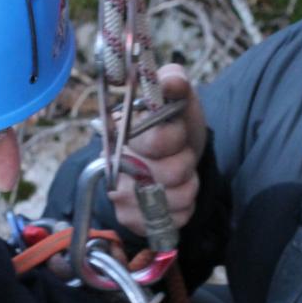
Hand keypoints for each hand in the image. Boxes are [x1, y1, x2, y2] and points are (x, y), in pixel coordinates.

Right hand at [108, 64, 206, 234]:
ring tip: (178, 173)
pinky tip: (173, 193)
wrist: (172, 157)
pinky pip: (176, 219)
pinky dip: (185, 207)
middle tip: (179, 153)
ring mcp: (121, 197)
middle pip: (170, 173)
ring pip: (177, 198)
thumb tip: (172, 81)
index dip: (176, 136)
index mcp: (120, 132)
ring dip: (188, 184)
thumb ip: (174, 81)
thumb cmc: (173, 125)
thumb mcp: (177, 97)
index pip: (157, 139)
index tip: (177, 131)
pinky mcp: (133, 221)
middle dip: (185, 161)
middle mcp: (114, 166)